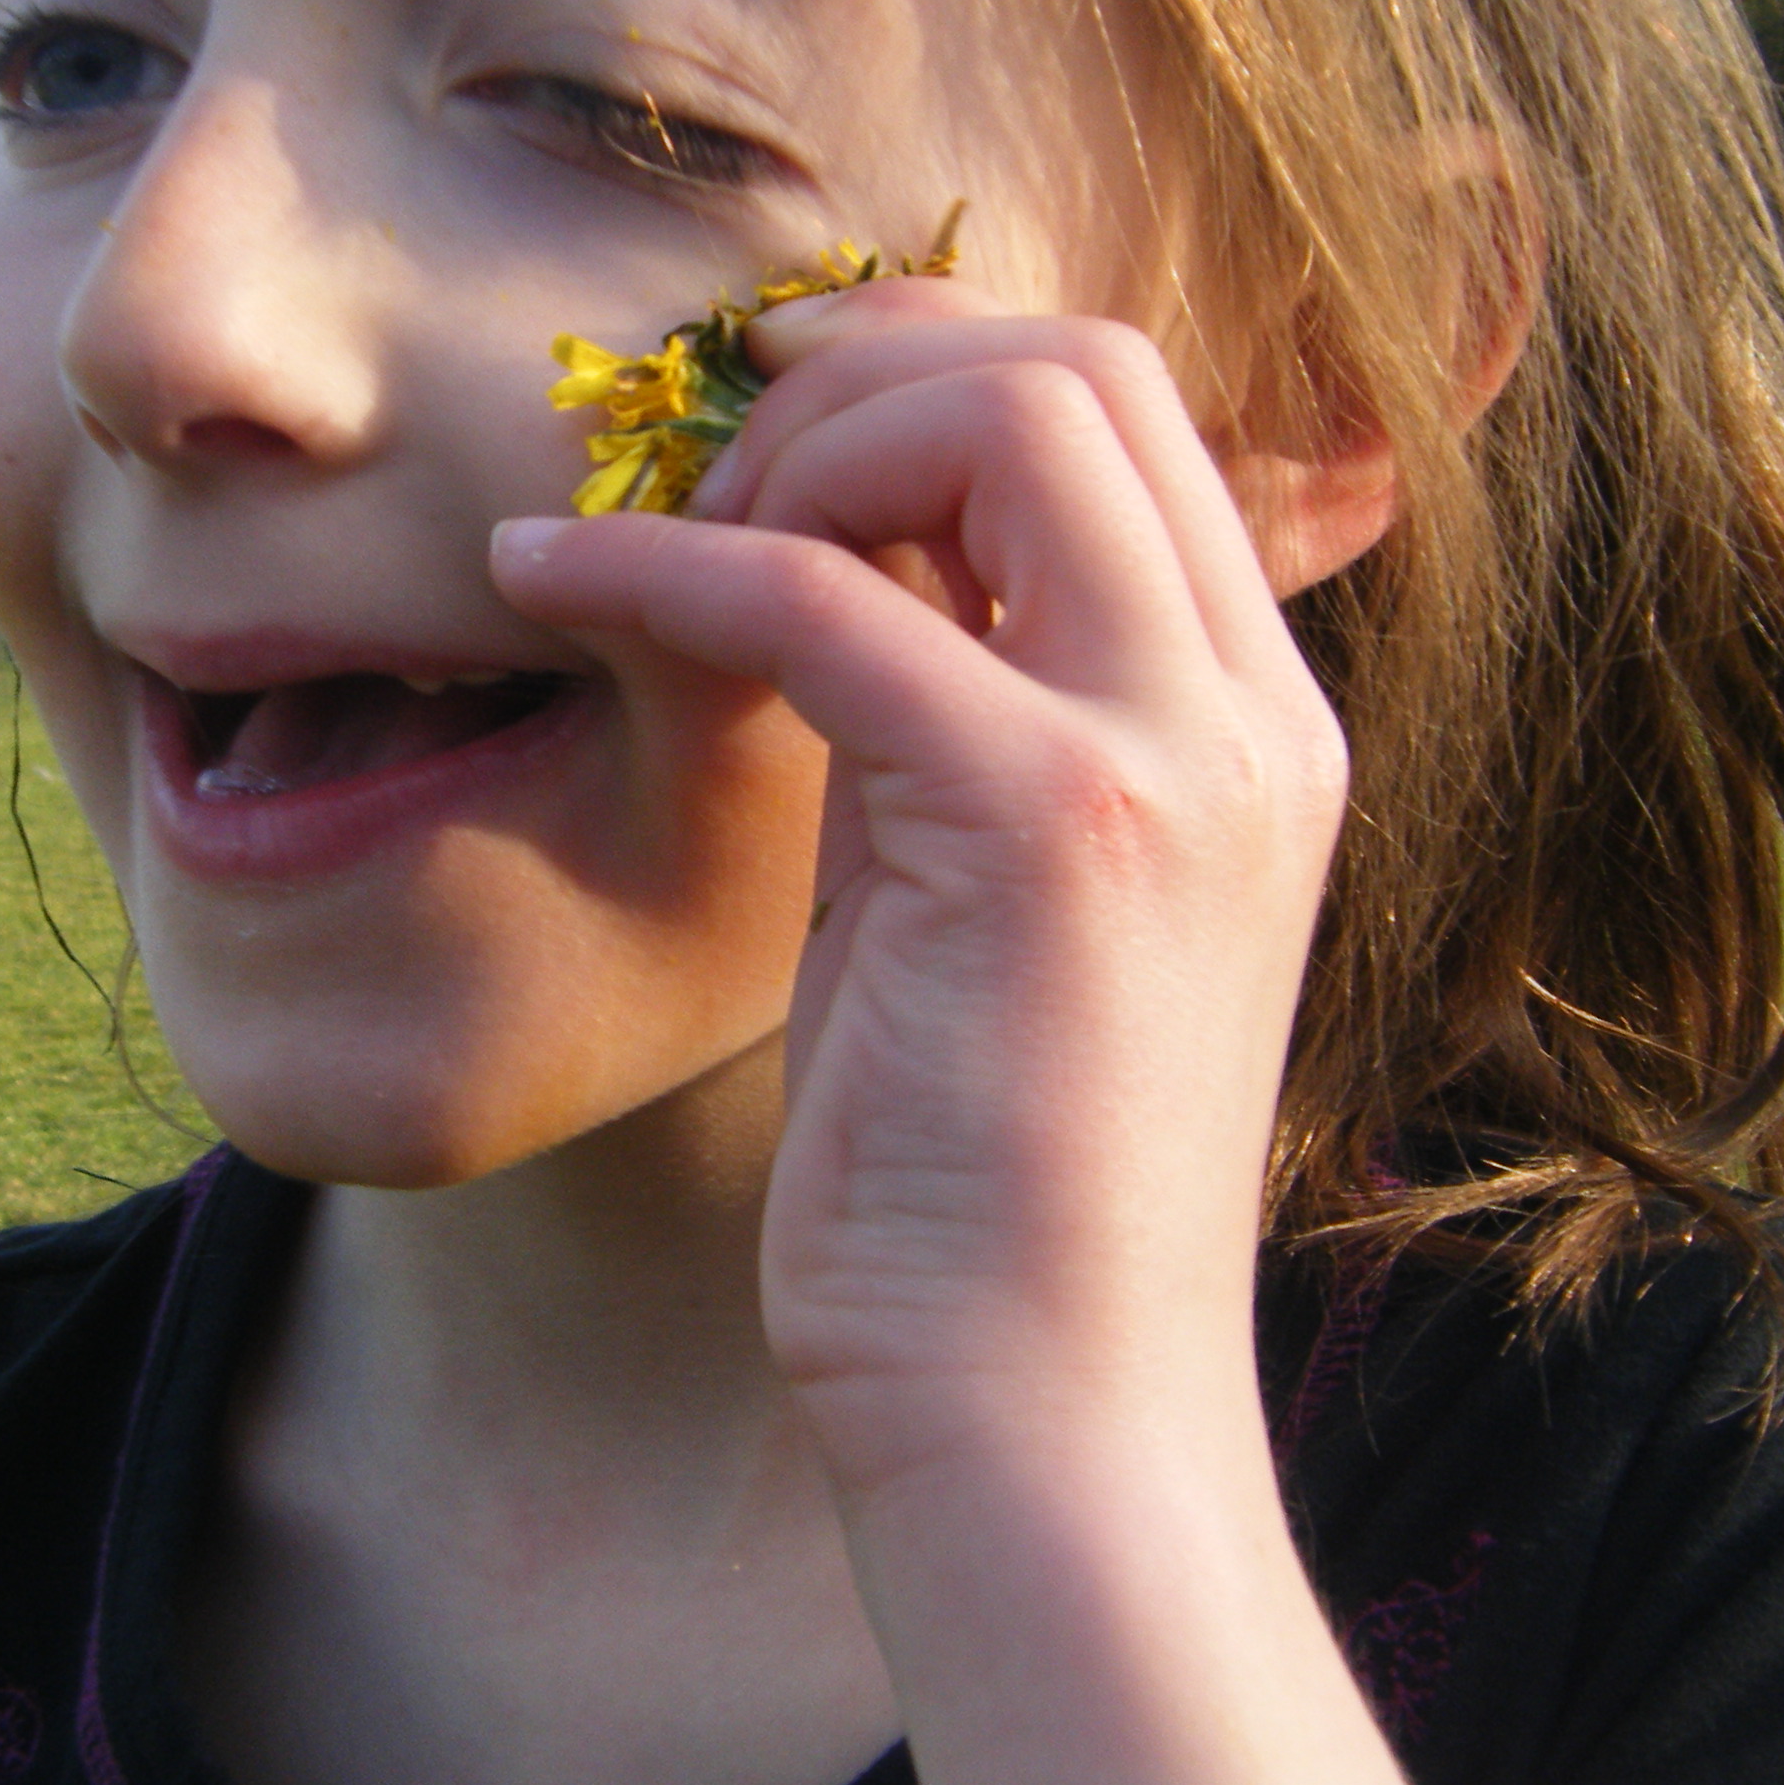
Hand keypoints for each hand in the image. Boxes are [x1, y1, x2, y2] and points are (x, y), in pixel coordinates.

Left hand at [492, 270, 1353, 1488]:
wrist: (1046, 1419)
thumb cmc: (980, 1188)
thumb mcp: (974, 896)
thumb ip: (948, 716)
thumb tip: (823, 565)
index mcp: (1250, 719)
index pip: (1127, 407)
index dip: (931, 368)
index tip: (770, 428)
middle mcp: (1247, 712)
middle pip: (1082, 366)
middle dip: (867, 365)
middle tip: (705, 452)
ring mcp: (1172, 760)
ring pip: (1003, 421)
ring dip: (792, 450)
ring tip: (657, 543)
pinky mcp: (1055, 831)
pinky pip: (828, 600)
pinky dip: (660, 566)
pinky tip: (533, 585)